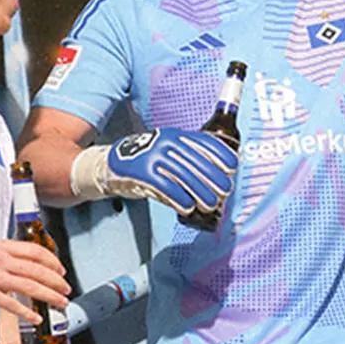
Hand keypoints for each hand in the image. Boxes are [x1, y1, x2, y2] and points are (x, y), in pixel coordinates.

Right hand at [0, 238, 69, 321]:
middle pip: (37, 269)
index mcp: (0, 247)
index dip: (53, 262)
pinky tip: (36, 318)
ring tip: (60, 303)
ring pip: (30, 285)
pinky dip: (28, 313)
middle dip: (56, 281)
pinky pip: (13, 304)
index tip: (62, 271)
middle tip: (66, 290)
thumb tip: (30, 269)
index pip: (34, 250)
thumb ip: (7, 260)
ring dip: (49, 296)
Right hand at [74, 128, 235, 221]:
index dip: (221, 155)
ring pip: (185, 176)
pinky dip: (180, 198)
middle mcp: (166, 143)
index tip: (232, 167)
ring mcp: (154, 156)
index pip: (204, 142)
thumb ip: (188, 161)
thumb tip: (215, 179)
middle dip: (215, 178)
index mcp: (175, 136)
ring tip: (210, 204)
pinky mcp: (143, 172)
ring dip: (201, 193)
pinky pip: (167, 187)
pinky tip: (189, 207)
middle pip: (198, 162)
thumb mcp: (167, 152)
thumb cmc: (145, 161)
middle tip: (225, 191)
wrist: (111, 163)